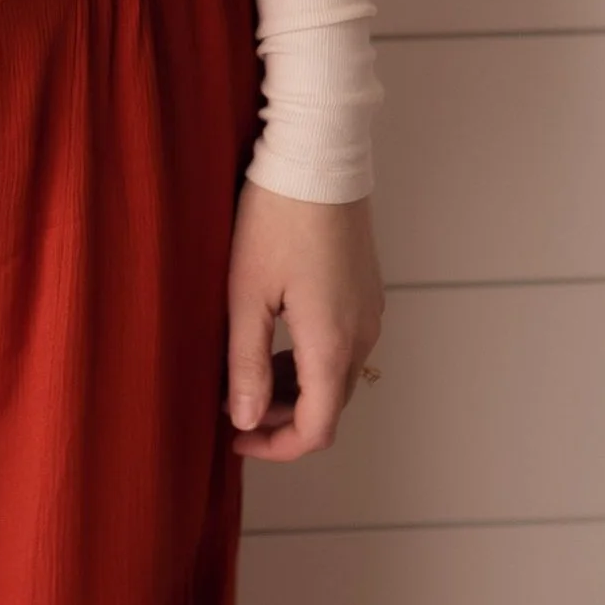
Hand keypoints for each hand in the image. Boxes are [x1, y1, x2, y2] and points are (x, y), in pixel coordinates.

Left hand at [225, 183, 384, 461]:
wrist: (318, 157)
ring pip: (337, 376)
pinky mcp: (367, 290)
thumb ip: (248, 363)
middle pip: (330, 406)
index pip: (317, 429)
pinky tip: (277, 337)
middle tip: (235, 403)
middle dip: (282, 418)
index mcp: (332, 344)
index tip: (236, 437)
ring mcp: (370, 312)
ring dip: (297, 388)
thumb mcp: (247, 293)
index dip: (277, 446)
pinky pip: (344, 344)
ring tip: (248, 371)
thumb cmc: (275, 218)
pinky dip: (312, 359)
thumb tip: (246, 420)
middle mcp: (361, 335)